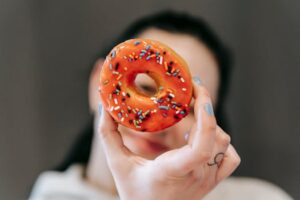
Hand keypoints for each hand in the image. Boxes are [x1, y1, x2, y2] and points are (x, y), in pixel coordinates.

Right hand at [98, 82, 240, 199]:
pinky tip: (202, 137)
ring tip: (190, 113)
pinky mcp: (213, 181)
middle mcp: (196, 176)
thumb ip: (108, 134)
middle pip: (215, 136)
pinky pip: (230, 157)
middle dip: (205, 106)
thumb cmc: (135, 193)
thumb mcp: (117, 164)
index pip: (201, 147)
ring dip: (210, 123)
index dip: (205, 118)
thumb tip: (103, 106)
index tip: (197, 93)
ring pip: (224, 143)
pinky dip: (222, 142)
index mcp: (173, 171)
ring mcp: (208, 180)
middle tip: (190, 89)